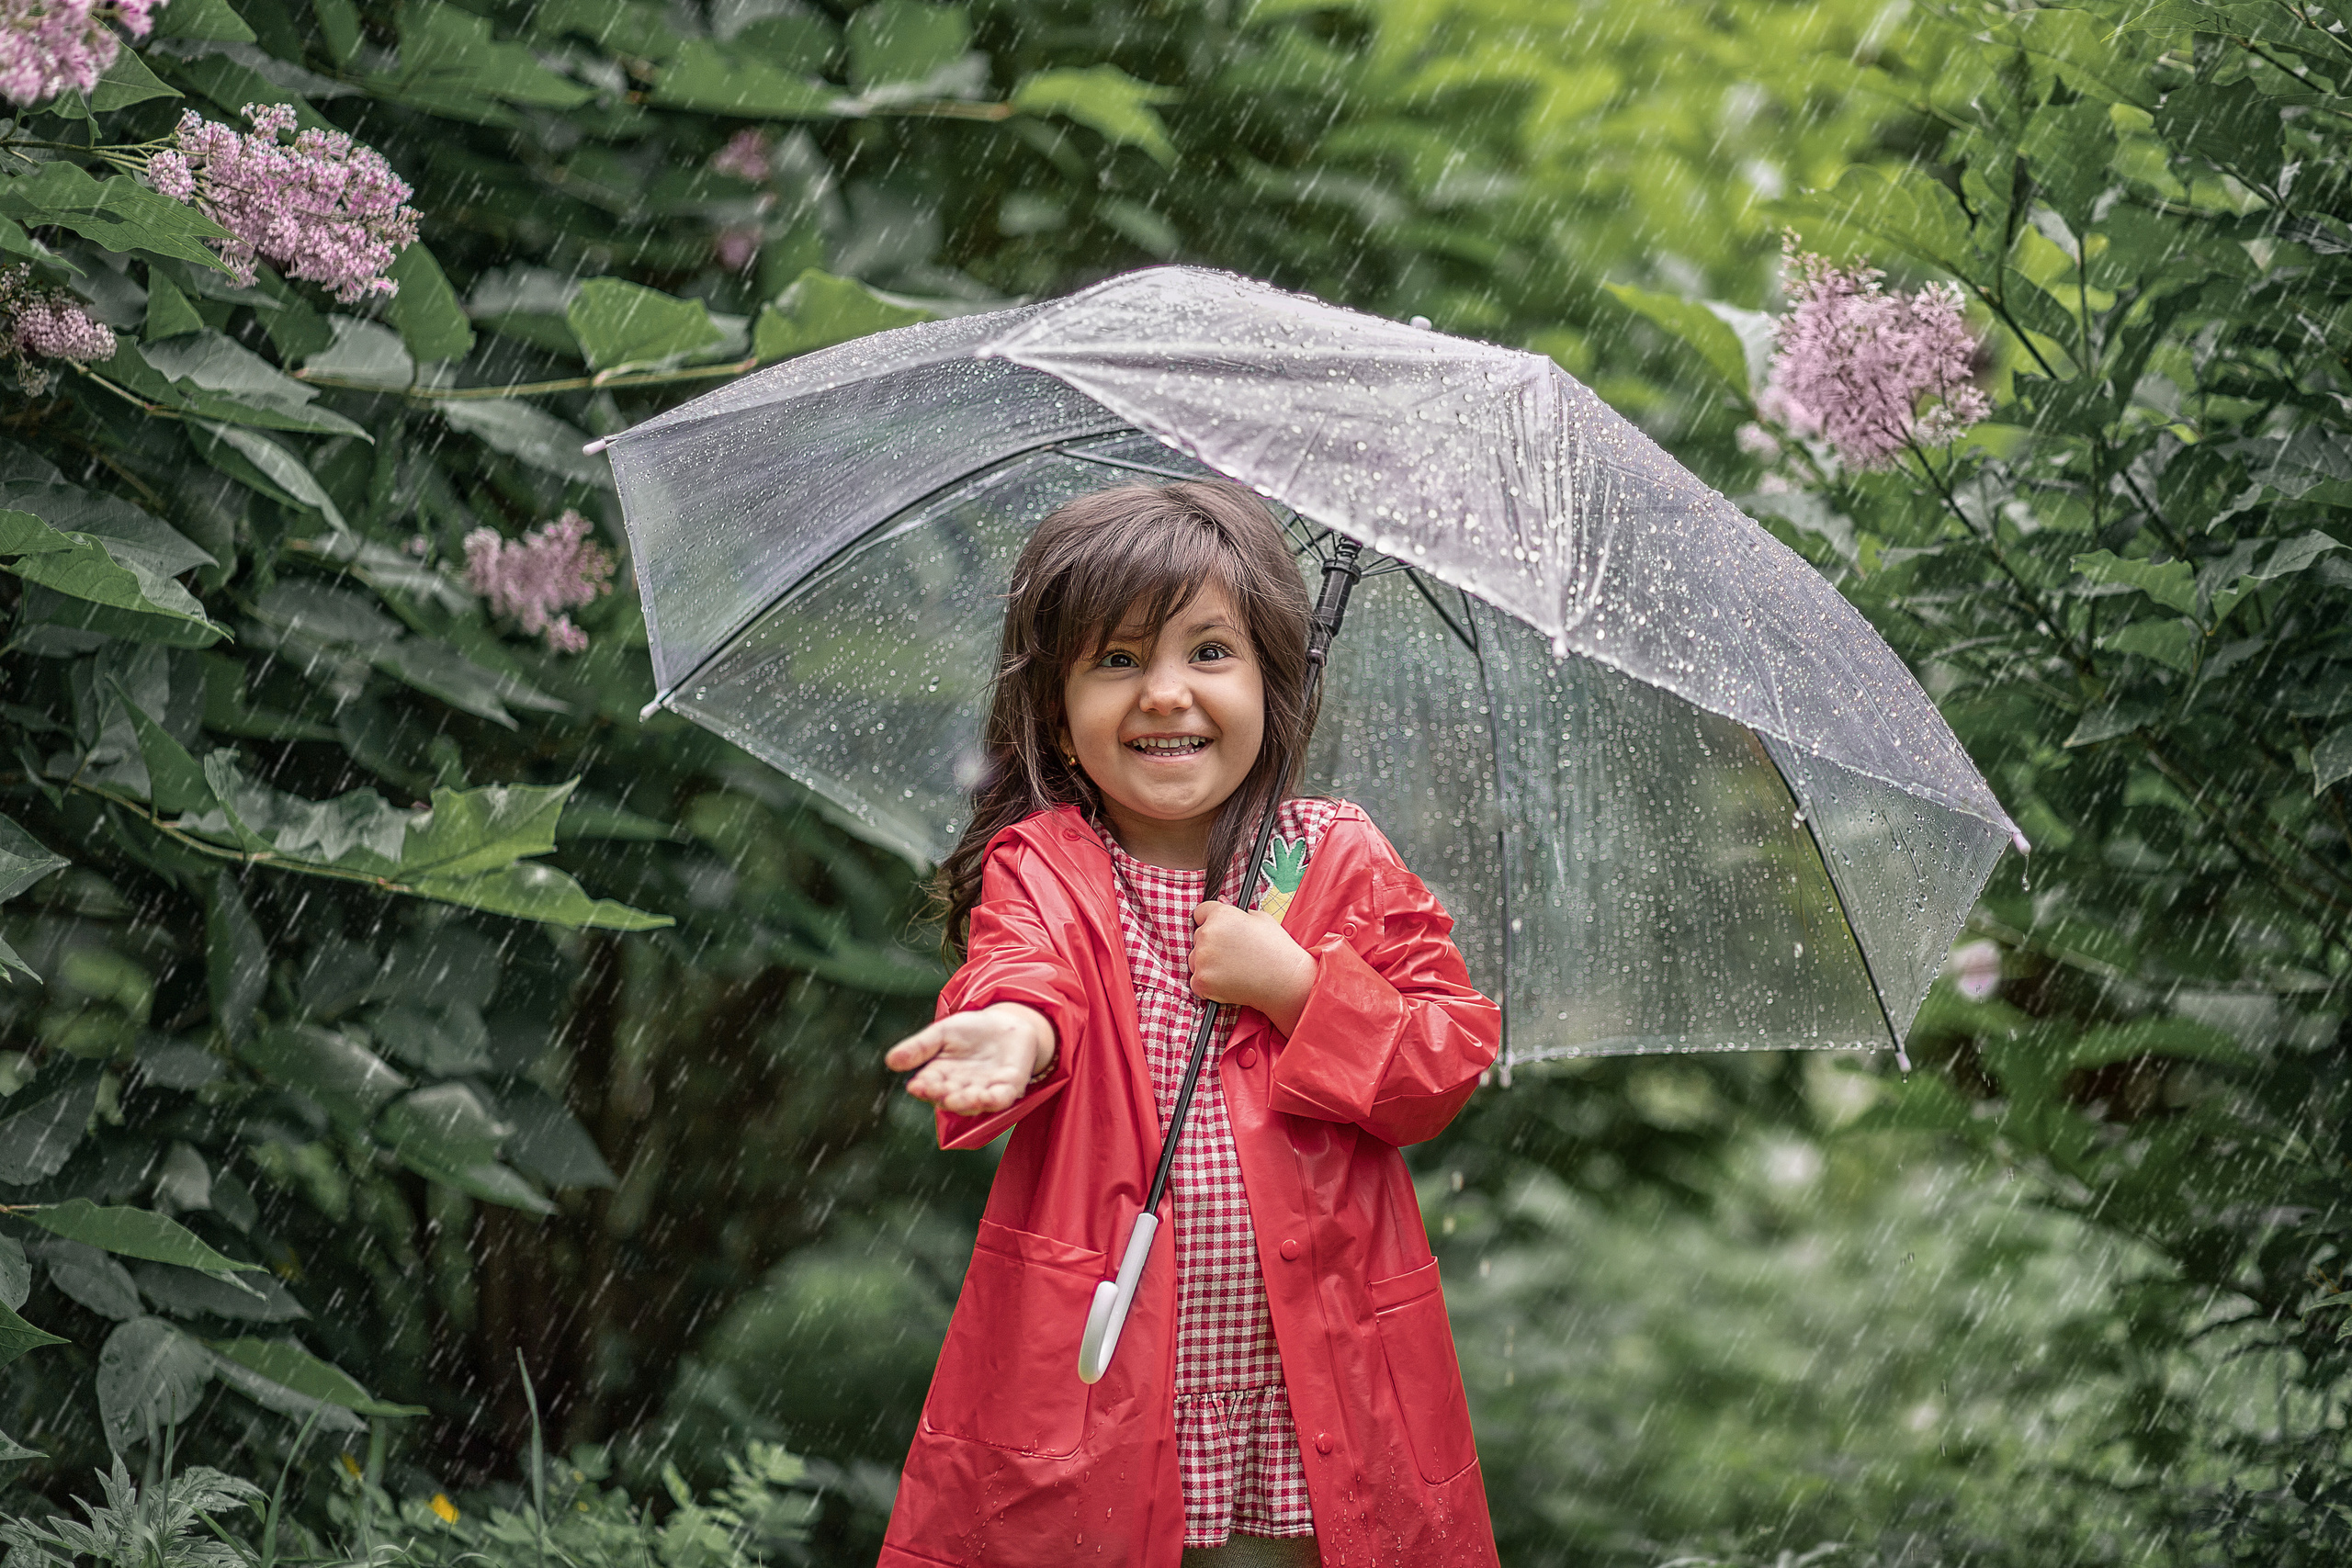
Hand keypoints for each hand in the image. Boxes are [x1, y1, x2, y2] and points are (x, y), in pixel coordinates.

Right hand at [885, 1002, 1055, 1115]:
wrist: (1007, 1022)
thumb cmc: (971, 1031)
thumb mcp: (941, 1033)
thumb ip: (919, 1047)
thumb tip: (890, 1061)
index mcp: (940, 1077)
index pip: (928, 1087)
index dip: (923, 1088)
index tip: (916, 1086)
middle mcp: (960, 1089)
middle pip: (948, 1098)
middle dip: (942, 1095)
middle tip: (936, 1091)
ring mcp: (984, 1090)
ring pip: (972, 1103)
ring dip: (964, 1102)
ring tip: (956, 1098)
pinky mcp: (1008, 1088)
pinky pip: (1000, 1099)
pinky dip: (992, 1100)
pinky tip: (984, 1097)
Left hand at [1190, 900, 1317, 1035]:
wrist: (1285, 981)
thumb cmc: (1277, 949)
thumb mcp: (1261, 919)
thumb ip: (1237, 912)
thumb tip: (1222, 903)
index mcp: (1221, 915)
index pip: (1200, 912)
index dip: (1210, 921)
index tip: (1218, 931)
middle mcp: (1207, 934)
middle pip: (1198, 937)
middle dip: (1211, 944)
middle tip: (1233, 954)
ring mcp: (1202, 959)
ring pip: (1195, 960)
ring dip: (1208, 964)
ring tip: (1234, 969)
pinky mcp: (1202, 981)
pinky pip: (1196, 981)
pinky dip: (1209, 984)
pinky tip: (1228, 982)